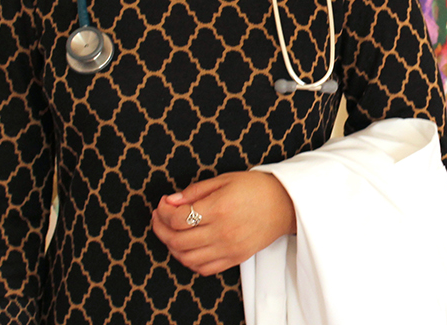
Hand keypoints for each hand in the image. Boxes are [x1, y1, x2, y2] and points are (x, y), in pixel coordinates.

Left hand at [151, 171, 296, 275]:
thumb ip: (195, 191)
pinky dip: (190, 261)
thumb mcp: (224, 179)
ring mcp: (228, 248)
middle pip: (177, 240)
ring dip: (172, 247)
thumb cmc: (256, 188)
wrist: (285, 204)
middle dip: (161, 229)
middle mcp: (222, 231)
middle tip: (161, 218)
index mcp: (219, 208)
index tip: (163, 204)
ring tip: (172, 233)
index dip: (163, 212)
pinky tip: (188, 248)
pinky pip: (203, 268)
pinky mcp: (235, 258)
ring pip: (187, 258)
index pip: (177, 218)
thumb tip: (171, 201)